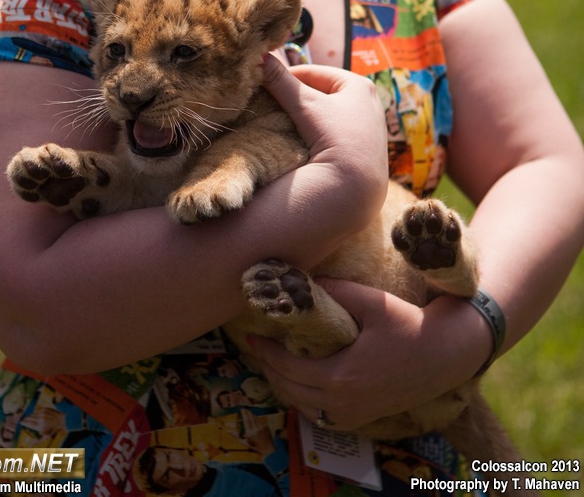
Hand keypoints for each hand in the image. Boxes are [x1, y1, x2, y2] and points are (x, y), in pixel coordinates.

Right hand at [240, 408, 275, 456]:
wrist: (267, 449)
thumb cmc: (255, 447)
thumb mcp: (245, 442)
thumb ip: (237, 436)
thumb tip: (229, 431)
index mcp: (250, 432)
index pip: (246, 419)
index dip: (244, 413)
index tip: (241, 410)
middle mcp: (256, 428)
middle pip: (251, 416)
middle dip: (247, 412)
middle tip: (245, 409)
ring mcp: (262, 427)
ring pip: (256, 417)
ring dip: (252, 414)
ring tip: (249, 414)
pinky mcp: (266, 426)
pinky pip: (261, 419)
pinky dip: (257, 418)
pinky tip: (256, 418)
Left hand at [247, 279, 490, 431]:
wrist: (445, 353)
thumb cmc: (408, 323)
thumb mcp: (371, 302)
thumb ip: (334, 292)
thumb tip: (301, 280)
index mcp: (340, 376)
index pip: (287, 367)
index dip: (266, 351)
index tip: (251, 334)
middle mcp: (343, 402)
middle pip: (290, 390)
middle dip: (269, 368)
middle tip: (256, 347)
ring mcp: (354, 414)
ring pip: (304, 406)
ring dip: (284, 386)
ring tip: (273, 361)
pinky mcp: (364, 417)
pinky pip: (322, 414)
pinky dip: (304, 399)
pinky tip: (301, 381)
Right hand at [262, 56, 388, 175]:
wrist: (356, 187)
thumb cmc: (335, 136)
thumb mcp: (305, 104)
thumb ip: (280, 79)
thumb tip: (257, 55)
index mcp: (359, 85)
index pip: (314, 73)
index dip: (287, 78)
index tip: (266, 87)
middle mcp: (370, 102)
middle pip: (321, 93)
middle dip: (297, 98)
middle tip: (273, 106)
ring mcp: (369, 128)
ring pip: (327, 114)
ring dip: (307, 117)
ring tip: (287, 125)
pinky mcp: (365, 151)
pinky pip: (336, 133)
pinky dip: (319, 133)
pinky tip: (306, 143)